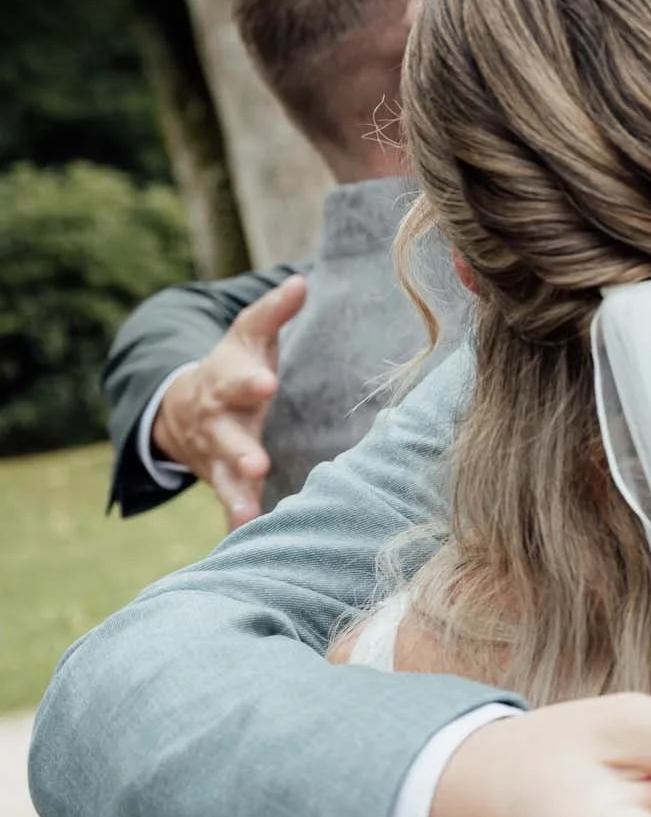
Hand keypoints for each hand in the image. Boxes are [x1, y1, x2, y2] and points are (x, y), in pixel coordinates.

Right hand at [152, 275, 307, 526]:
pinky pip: (228, 500)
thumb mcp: (248, 336)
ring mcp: (215, 452)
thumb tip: (301, 280)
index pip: (237, 379)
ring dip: (236, 491)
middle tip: (256, 462)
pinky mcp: (221, 478)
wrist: (183, 406)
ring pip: (222, 474)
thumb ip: (273, 312)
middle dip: (239, 449)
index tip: (266, 382)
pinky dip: (236, 516)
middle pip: (225, 434)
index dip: (250, 381)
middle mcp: (217, 419)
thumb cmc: (233, 366)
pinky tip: (246, 536)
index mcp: (227, 381)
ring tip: (249, 512)